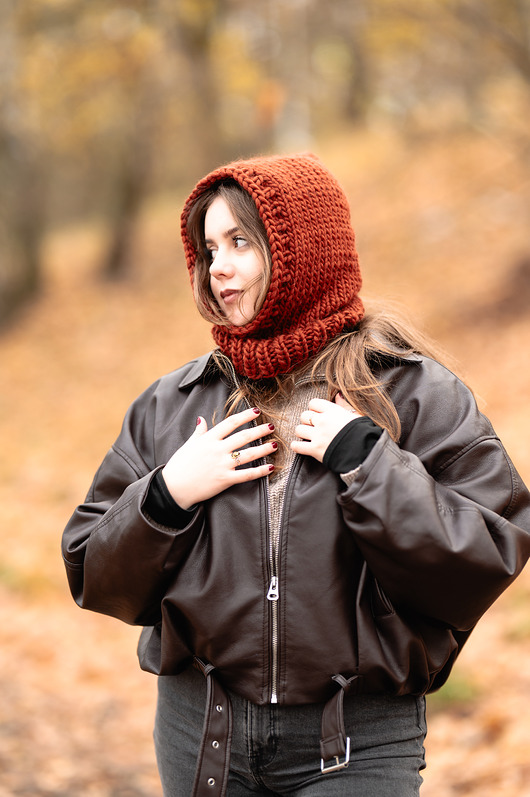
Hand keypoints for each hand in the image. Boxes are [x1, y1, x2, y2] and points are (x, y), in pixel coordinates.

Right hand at [162, 407, 276, 508]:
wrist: (173, 487)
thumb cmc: (180, 465)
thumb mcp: (189, 444)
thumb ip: (199, 432)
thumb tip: (201, 419)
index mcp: (209, 438)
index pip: (231, 423)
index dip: (245, 416)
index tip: (256, 411)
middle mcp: (217, 449)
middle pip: (243, 437)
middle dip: (260, 430)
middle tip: (271, 426)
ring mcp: (222, 464)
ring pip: (248, 454)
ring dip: (263, 449)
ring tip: (275, 444)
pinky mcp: (225, 479)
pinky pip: (246, 475)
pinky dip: (260, 471)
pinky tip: (270, 467)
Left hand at [291, 394, 361, 462]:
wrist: (364, 452)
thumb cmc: (363, 434)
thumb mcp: (356, 416)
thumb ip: (344, 406)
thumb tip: (338, 395)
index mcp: (333, 411)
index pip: (314, 403)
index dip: (314, 409)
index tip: (318, 414)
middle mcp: (323, 421)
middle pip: (304, 415)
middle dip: (307, 421)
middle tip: (313, 427)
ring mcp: (318, 435)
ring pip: (298, 429)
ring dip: (302, 433)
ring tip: (308, 437)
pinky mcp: (315, 450)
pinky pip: (297, 446)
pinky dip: (296, 446)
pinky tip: (300, 446)